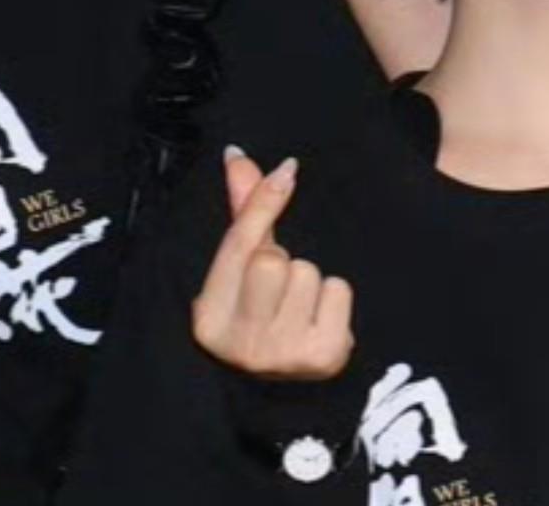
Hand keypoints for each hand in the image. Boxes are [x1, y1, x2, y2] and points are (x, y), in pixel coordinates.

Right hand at [192, 149, 352, 380]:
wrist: (281, 392)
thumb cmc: (255, 315)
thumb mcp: (236, 274)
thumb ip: (243, 214)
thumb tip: (237, 155)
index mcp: (210, 318)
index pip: (238, 247)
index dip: (262, 205)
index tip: (287, 171)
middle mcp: (242, 341)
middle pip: (273, 260)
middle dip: (283, 261)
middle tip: (278, 288)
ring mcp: (284, 354)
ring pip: (309, 273)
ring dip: (310, 282)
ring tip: (298, 308)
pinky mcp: (325, 357)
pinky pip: (339, 291)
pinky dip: (334, 300)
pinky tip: (319, 321)